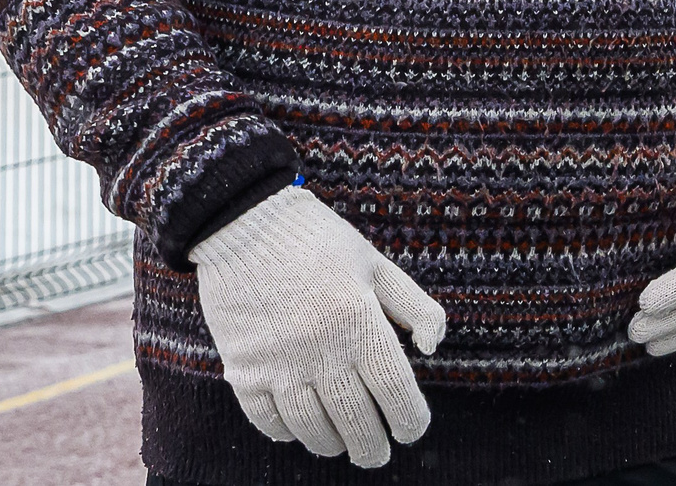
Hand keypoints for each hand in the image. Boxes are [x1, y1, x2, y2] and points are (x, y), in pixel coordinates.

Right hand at [190, 184, 444, 467]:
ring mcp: (278, 363)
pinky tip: (298, 431)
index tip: (410, 430)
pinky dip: (286, 433)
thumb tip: (433, 347)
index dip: (409, 420)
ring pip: (312, 428)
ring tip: (342, 444)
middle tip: (377, 453)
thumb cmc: (319, 242)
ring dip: (331, 444)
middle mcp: (320, 348)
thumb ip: (414, 305)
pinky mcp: (242, 368)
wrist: (244, 223)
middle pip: (356, 420)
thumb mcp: (376, 263)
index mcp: (359, 321)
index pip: (394, 390)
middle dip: (372, 446)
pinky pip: (267, 419)